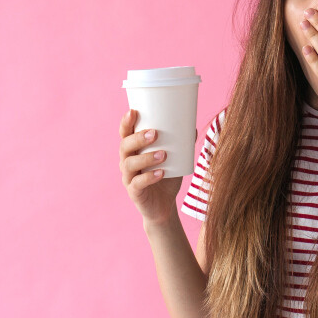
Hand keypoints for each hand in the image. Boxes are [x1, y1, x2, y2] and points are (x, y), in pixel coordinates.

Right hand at [118, 109, 183, 225]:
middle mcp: (126, 161)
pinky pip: (137, 183)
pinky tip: (160, 173)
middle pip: (124, 146)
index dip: (126, 123)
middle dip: (138, 138)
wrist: (164, 205)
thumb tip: (193, 128)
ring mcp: (129, 177)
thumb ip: (181, 144)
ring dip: (146, 157)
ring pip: (129, 164)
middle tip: (154, 133)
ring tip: (163, 154)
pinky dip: (149, 177)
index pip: (124, 133)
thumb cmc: (166, 176)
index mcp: (133, 150)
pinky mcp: (134, 192)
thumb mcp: (174, 158)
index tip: (133, 111)